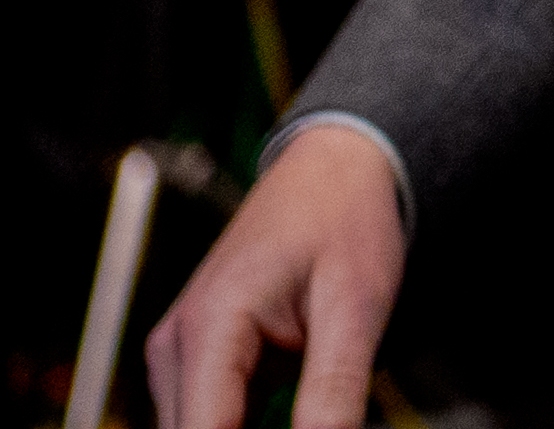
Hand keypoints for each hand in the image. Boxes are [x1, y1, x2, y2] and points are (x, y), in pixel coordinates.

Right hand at [147, 122, 403, 428]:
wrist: (334, 170)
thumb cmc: (344, 218)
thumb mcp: (357, 305)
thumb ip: (335, 388)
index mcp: (210, 325)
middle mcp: (176, 344)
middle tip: (320, 420)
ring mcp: (180, 353)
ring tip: (313, 411)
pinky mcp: (197, 360)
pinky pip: (210, 417)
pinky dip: (244, 428)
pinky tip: (296, 417)